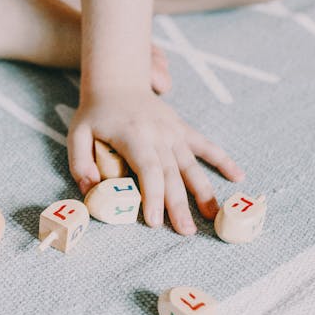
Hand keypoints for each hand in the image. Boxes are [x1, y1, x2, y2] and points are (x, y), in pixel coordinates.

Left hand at [67, 87, 244, 234]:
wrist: (117, 82)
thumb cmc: (96, 113)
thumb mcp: (77, 134)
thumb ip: (80, 162)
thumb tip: (91, 190)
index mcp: (133, 136)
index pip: (147, 169)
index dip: (152, 195)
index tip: (154, 221)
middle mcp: (158, 134)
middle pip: (171, 174)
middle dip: (179, 204)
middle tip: (186, 232)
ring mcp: (173, 131)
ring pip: (191, 165)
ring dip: (203, 191)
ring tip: (213, 216)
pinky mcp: (182, 129)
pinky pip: (205, 145)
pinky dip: (223, 160)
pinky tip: (238, 177)